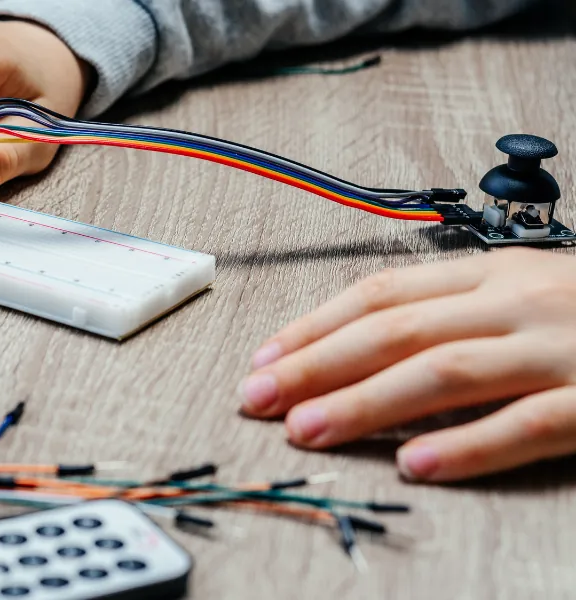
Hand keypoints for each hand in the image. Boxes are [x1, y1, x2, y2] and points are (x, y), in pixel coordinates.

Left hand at [240, 248, 575, 481]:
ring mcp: (562, 349)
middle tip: (256, 397)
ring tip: (307, 428)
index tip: (264, 358)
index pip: (382, 292)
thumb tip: (360, 345)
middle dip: (315, 365)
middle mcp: (520, 302)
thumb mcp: (527, 289)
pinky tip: (414, 465)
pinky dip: (466, 446)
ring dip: (365, 403)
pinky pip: (526, 424)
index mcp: (497, 272)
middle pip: (396, 330)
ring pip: (443, 372)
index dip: (315, 325)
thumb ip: (454, 309)